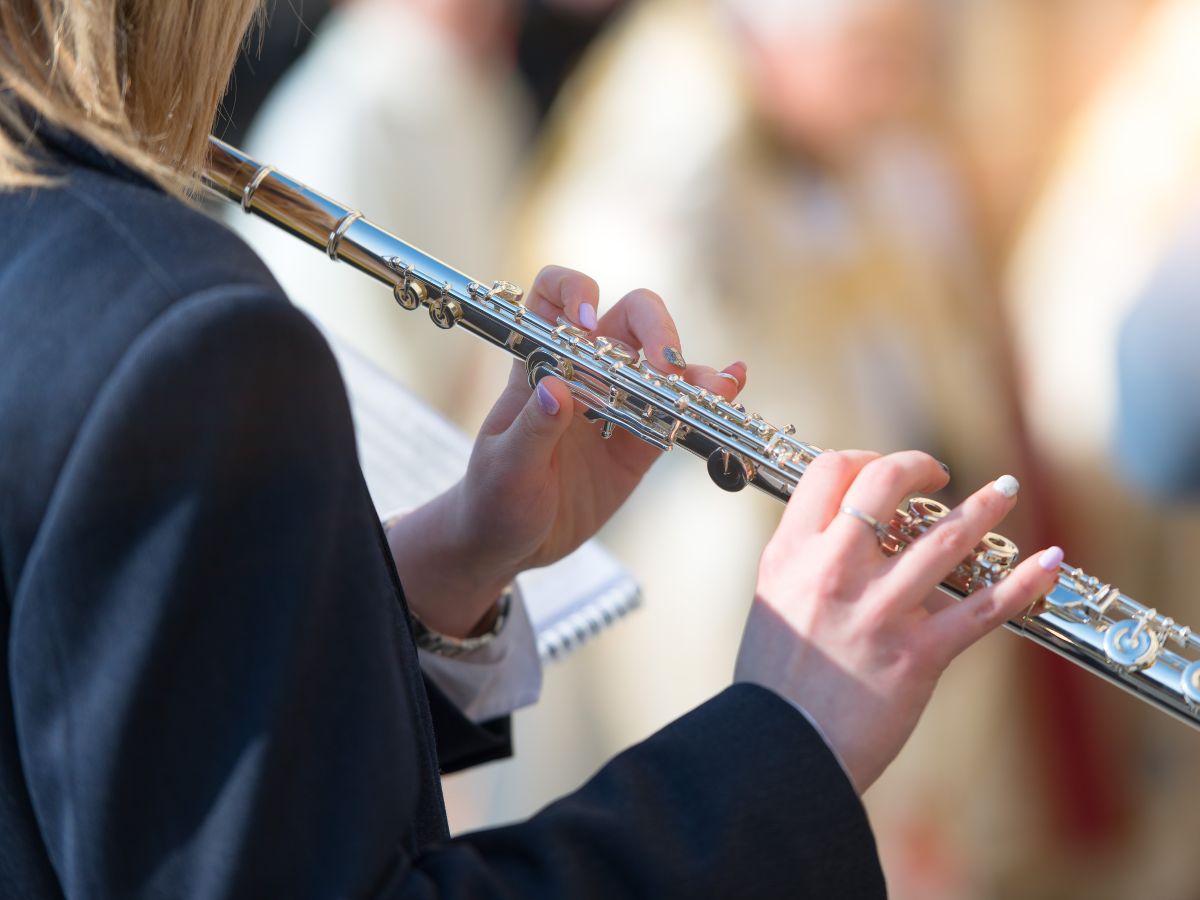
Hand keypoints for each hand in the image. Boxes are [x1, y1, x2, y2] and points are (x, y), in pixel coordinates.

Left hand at [389, 266, 744, 635]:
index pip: (554, 297)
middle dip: (654, 328)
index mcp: (539, 364)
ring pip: (662, 363)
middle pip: (628, 318)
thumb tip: (558, 389)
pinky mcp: (640, 443)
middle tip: (665, 367)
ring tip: (715, 387)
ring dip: (691, 368)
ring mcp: (617, 405)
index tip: (587, 320)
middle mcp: (584, 373)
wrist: (507, 545)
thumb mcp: (505, 466)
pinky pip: (677, 411)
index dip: (573, 291)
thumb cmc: (492, 498)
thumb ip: (533, 428)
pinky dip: (706, 397)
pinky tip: (729, 389)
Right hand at [735, 450, 1063, 793]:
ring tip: (1005, 489)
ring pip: (945, 538)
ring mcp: (878, 610)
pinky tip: (1048, 561)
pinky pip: (982, 609)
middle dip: (919, 466)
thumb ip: (806, 562)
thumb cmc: (776, 682)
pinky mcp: (916, 655)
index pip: (828, 473)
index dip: (862, 458)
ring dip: (986, 506)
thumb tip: (846, 533)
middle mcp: (833, 571)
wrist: (782, 752)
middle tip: (938, 474)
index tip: (882, 471)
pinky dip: (1023, 583)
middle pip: (884, 484)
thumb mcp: (774, 602)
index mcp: (791, 555)